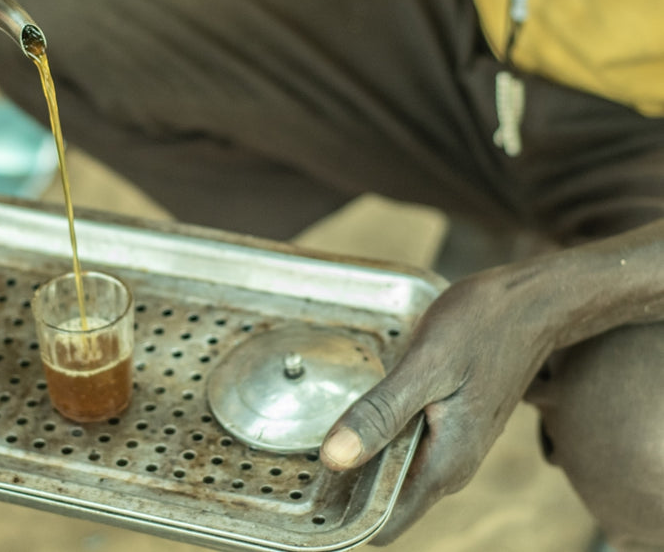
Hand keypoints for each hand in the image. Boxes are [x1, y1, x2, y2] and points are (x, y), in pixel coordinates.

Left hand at [318, 265, 555, 543]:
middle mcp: (451, 468)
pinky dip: (378, 442)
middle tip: (297, 465)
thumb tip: (334, 458)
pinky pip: (406, 451)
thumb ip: (379, 414)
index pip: (386, 525)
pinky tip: (354, 418)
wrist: (532, 304)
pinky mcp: (452, 428)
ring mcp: (454, 449)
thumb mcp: (424, 366)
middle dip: (344, 492)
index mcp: (444, 465)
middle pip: (386, 505)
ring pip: (395, 476)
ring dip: (359, 466)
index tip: (304, 497)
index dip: (343, 520)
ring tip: (315, 440)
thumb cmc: (482, 327)